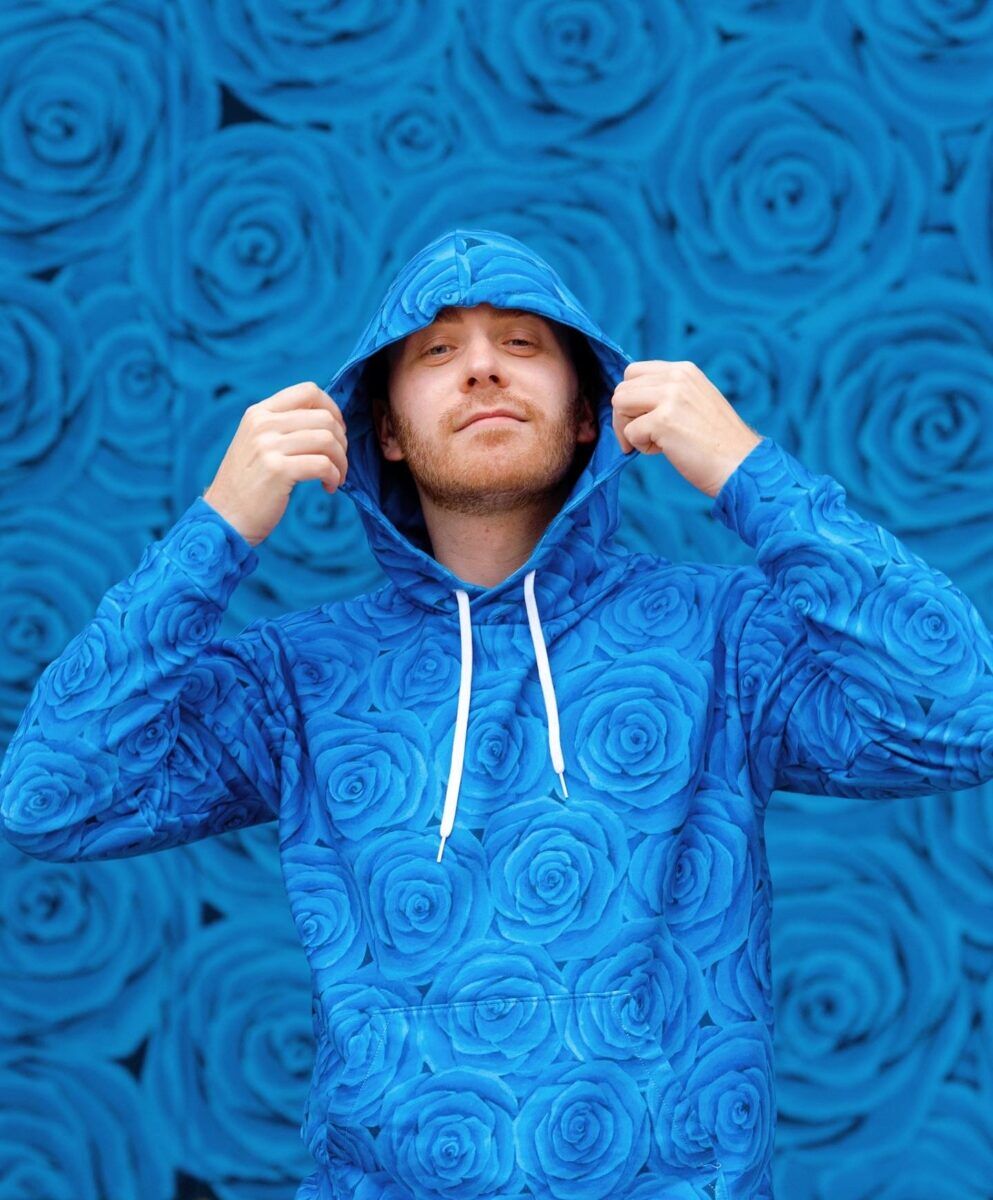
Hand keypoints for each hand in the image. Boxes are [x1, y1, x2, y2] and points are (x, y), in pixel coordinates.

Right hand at [202, 381, 347, 546]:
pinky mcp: (278, 471)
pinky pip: (324, 465)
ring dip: (341, 461)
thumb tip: (327, 419)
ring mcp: (268, 446)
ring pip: (328, 440)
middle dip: (341, 442)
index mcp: (259, 413)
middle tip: (338, 462)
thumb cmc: (248, 485)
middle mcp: (262, 425)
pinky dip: (335, 476)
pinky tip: (329, 487)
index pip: (308, 391)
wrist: (225, 518)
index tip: (337, 432)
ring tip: (335, 477)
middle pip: (324, 418)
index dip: (332, 409)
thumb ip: (283, 427)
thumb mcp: (257, 444)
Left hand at [611, 360, 762, 498]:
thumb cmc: (716, 442)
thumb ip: (667, 393)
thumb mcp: (694, 402)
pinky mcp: (663, 420)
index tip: (642, 419)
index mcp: (683, 370)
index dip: (631, 399)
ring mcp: (670, 396)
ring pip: (619, 405)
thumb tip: (628, 401)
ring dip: (628, 430)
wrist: (741, 465)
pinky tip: (663, 451)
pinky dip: (640, 447)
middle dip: (624, 416)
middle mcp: (676, 377)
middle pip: (622, 388)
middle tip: (642, 437)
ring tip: (653, 443)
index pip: (634, 372)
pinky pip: (629, 432)